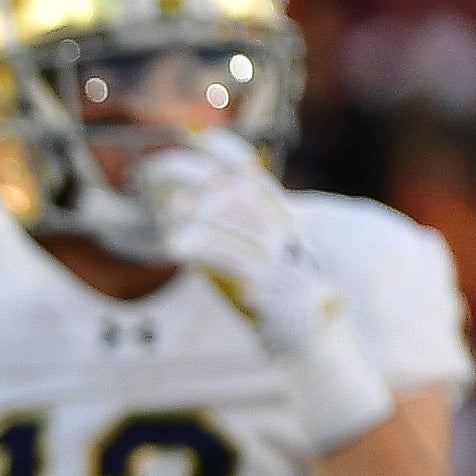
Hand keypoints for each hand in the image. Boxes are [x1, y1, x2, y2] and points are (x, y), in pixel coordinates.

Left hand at [129, 138, 384, 450]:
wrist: (316, 340)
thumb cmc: (283, 298)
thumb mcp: (269, 256)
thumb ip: (243, 229)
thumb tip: (201, 204)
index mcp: (284, 220)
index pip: (254, 176)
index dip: (228, 152)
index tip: (198, 135)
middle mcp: (282, 234)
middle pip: (236, 192)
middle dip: (197, 178)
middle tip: (159, 170)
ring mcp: (277, 260)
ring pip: (234, 225)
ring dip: (197, 214)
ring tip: (167, 209)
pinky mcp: (266, 288)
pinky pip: (231, 262)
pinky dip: (203, 251)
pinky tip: (176, 247)